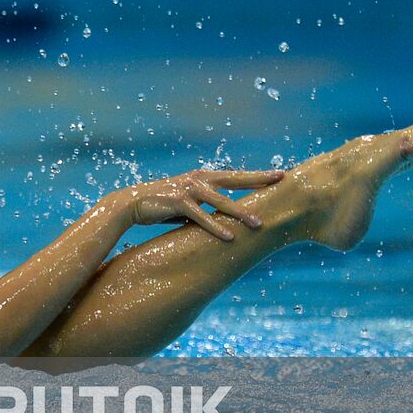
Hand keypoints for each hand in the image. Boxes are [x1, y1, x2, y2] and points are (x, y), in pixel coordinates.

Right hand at [111, 169, 284, 239]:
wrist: (130, 204)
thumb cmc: (160, 205)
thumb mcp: (187, 203)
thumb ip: (205, 207)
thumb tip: (222, 220)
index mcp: (202, 177)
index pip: (235, 176)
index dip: (257, 175)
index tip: (278, 175)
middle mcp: (198, 179)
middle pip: (235, 179)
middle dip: (259, 179)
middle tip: (281, 179)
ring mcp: (188, 189)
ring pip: (221, 201)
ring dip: (240, 213)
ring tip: (259, 224)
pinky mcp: (177, 202)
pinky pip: (200, 217)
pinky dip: (215, 227)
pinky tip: (229, 237)